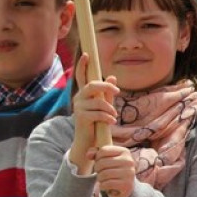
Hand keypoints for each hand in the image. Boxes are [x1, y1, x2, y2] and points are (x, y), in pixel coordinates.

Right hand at [70, 54, 118, 173]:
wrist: (88, 141)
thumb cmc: (96, 122)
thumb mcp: (103, 106)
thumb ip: (107, 92)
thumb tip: (112, 76)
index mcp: (84, 93)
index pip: (81, 76)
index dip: (83, 65)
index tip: (87, 54)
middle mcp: (79, 98)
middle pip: (92, 85)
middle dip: (106, 86)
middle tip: (117, 90)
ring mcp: (79, 107)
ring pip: (99, 102)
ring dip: (110, 109)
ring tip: (113, 116)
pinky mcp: (81, 117)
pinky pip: (98, 113)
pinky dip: (107, 118)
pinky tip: (110, 122)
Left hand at [88, 144, 135, 196]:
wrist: (124, 186)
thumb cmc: (113, 169)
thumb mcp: (105, 158)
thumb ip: (95, 153)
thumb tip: (88, 155)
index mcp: (124, 151)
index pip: (103, 151)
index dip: (97, 158)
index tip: (101, 163)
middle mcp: (129, 161)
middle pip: (102, 163)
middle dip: (97, 169)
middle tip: (101, 173)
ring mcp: (129, 173)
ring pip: (103, 174)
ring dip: (99, 178)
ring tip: (103, 179)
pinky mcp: (127, 185)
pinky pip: (106, 184)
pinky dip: (102, 186)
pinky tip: (106, 186)